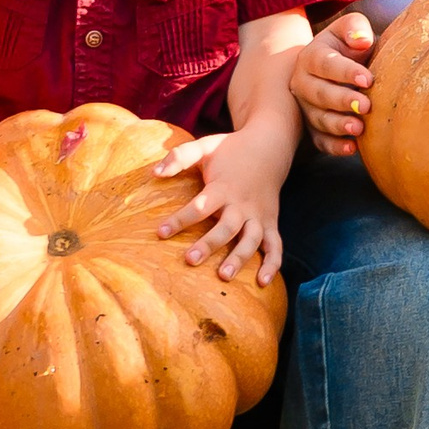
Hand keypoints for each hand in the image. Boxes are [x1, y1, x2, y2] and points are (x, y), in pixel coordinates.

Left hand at [155, 124, 292, 282]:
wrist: (269, 146)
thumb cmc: (230, 150)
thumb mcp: (205, 147)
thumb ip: (179, 157)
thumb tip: (153, 173)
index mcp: (224, 187)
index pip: (200, 205)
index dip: (180, 219)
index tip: (161, 232)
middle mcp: (242, 204)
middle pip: (226, 227)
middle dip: (209, 244)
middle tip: (190, 260)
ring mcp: (259, 215)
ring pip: (251, 239)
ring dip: (239, 258)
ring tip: (224, 276)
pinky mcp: (271, 222)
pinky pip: (275, 245)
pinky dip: (272, 263)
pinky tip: (262, 282)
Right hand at [290, 9, 377, 155]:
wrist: (340, 67)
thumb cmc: (349, 47)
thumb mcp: (350, 30)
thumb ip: (355, 27)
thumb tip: (362, 40)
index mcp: (310, 57)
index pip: (325, 64)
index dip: (346, 72)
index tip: (369, 79)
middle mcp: (303, 83)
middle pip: (320, 94)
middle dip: (343, 101)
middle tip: (366, 106)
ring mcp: (306, 108)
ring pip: (319, 119)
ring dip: (338, 125)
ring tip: (359, 128)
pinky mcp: (313, 129)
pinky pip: (320, 141)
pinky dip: (334, 147)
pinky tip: (352, 148)